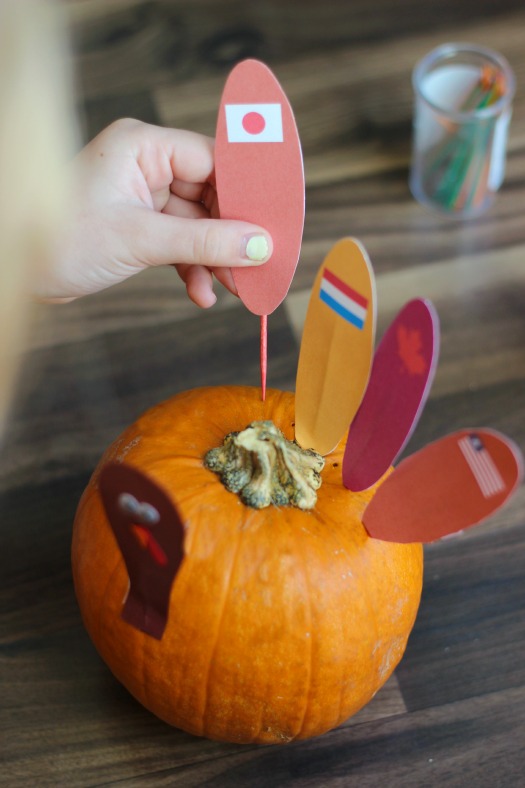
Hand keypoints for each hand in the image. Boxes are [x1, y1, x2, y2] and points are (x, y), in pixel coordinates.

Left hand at [37, 118, 271, 306]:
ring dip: (215, 258)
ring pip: (198, 224)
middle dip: (232, 235)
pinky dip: (193, 268)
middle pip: (210, 195)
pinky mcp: (138, 227)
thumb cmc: (59, 239)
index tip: (275, 221)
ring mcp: (142, 198)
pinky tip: (202, 294)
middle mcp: (145, 166)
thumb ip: (205, 241)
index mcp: (143, 147)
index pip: (212, 160)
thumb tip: (259, 245)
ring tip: (234, 288)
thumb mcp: (141, 239)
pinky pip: (180, 243)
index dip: (246, 193)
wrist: (16, 271)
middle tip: (258, 264)